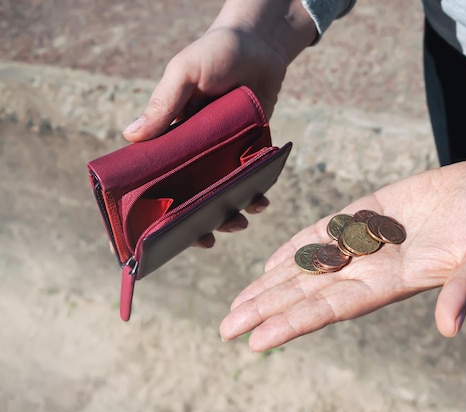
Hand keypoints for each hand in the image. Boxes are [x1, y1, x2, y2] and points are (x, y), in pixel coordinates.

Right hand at [121, 0, 315, 244]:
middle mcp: (195, 148)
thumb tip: (131, 136)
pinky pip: (250, 178)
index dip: (159, 205)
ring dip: (229, 212)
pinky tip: (261, 198)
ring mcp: (224, 151)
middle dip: (198, 219)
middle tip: (206, 238)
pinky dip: (255, 192)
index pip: (158, 175)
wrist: (261, 45)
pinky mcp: (250, 148)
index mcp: (171, 134)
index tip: (162, 231)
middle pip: (192, 192)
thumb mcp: (185, 72)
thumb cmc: (216, 52)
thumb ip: (164, 103)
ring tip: (239, 221)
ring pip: (223, 191)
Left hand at [219, 128, 465, 350]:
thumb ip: (465, 290)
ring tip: (237, 304)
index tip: (257, 339)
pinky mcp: (366, 213)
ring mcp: (366, 240)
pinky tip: (269, 263)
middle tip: (226, 327)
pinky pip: (322, 233)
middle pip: (308, 292)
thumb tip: (450, 327)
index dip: (294, 322)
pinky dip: (293, 248)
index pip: (333, 307)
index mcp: (394, 281)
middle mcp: (372, 267)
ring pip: (308, 266)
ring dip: (272, 284)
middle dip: (267, 309)